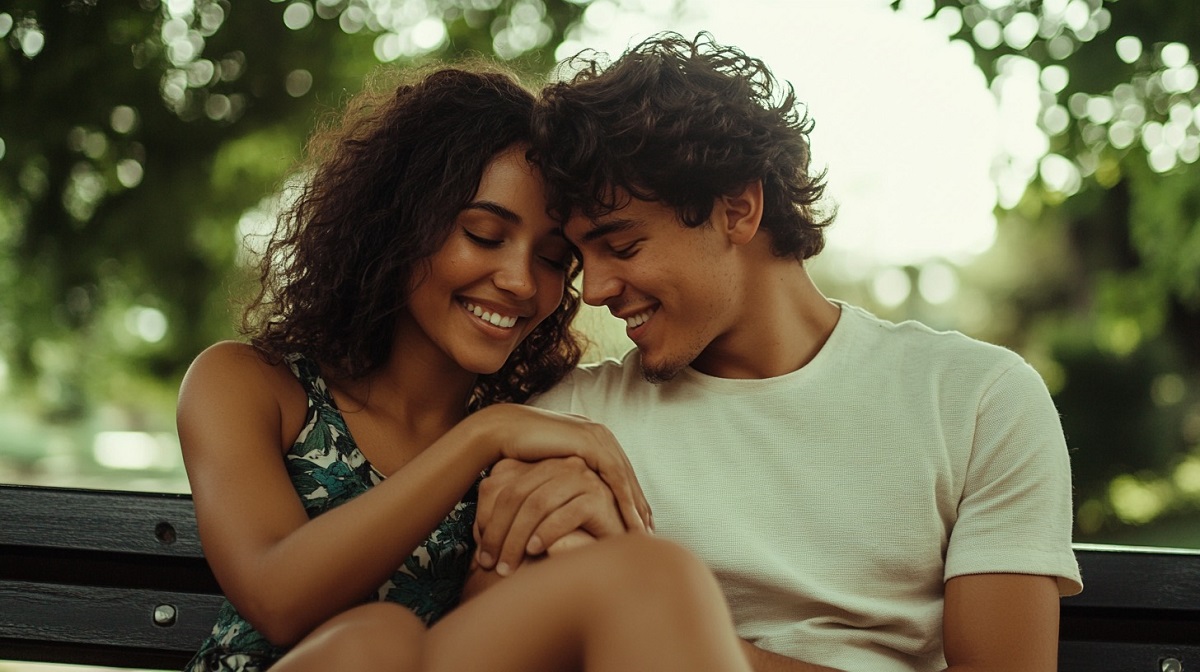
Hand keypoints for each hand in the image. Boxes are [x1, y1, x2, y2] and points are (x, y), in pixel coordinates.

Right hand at [471, 405, 651, 535]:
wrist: (503, 431)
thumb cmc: (519, 451)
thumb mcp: (551, 467)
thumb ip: (566, 476)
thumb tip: (570, 496)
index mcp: (593, 438)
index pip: (618, 474)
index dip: (629, 499)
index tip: (637, 524)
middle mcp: (600, 435)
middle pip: (627, 476)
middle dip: (638, 506)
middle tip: (648, 533)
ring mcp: (598, 436)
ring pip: (625, 478)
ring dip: (636, 507)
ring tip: (643, 533)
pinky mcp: (591, 442)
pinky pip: (615, 476)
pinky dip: (625, 500)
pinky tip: (631, 520)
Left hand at [475, 457, 625, 573]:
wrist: (613, 546)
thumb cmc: (571, 537)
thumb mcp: (536, 522)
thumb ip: (512, 517)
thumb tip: (477, 533)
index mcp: (542, 466)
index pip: (501, 486)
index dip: (486, 518)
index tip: (479, 550)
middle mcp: (561, 466)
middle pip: (516, 496)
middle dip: (498, 533)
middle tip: (487, 564)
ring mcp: (582, 478)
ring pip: (537, 504)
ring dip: (516, 538)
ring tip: (506, 565)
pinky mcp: (599, 497)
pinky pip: (565, 513)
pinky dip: (546, 533)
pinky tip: (534, 552)